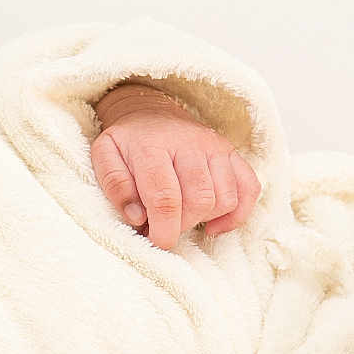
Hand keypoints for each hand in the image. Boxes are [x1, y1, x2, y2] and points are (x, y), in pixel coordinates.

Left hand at [90, 104, 261, 250]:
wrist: (150, 111)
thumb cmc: (126, 142)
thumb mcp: (104, 156)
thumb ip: (115, 186)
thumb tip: (137, 216)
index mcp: (153, 146)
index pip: (165, 198)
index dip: (164, 230)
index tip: (156, 243)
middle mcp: (190, 144)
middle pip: (200, 200)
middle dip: (182, 226)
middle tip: (164, 228)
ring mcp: (216, 147)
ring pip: (226, 198)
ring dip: (205, 219)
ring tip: (182, 218)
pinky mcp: (232, 154)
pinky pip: (249, 188)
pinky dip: (236, 214)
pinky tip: (212, 223)